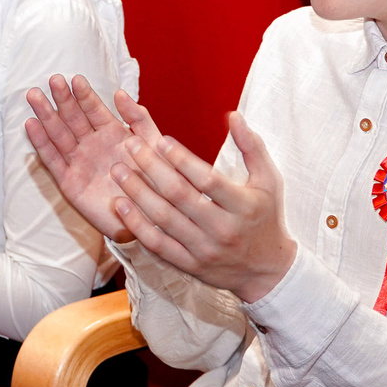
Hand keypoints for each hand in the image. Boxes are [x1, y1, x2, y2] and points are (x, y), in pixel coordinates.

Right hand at [22, 76, 165, 241]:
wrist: (149, 220)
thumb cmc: (155, 183)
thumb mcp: (154, 146)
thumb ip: (140, 119)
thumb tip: (119, 93)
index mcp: (112, 134)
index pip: (94, 110)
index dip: (85, 95)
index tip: (75, 79)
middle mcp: (92, 145)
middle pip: (73, 118)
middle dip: (62, 99)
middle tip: (52, 80)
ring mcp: (79, 162)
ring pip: (59, 134)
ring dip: (46, 115)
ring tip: (34, 96)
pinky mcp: (69, 183)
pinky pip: (53, 160)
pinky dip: (41, 143)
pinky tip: (31, 125)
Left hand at [105, 112, 295, 302]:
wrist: (266, 271)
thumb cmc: (265, 217)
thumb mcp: (268, 180)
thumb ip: (251, 146)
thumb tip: (233, 115)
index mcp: (243, 206)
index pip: (208, 180)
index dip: (182, 159)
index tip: (161, 140)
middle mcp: (223, 229)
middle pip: (180, 196)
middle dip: (151, 168)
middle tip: (129, 146)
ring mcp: (205, 249)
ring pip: (164, 219)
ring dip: (137, 193)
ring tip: (118, 171)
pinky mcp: (190, 265)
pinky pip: (158, 245)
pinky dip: (136, 225)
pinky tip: (121, 206)